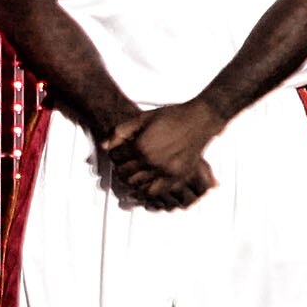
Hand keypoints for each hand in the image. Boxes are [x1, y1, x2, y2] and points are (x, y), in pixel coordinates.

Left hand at [101, 102, 220, 208]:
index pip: (117, 157)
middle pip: (125, 173)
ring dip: (131, 180)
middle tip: (122, 164)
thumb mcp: (142, 118)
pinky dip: (146, 190)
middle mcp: (152, 161)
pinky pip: (156, 191)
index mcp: (141, 146)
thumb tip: (105, 145)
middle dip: (120, 168)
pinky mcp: (178, 176)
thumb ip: (121, 131)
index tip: (117, 152)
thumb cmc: (173, 116)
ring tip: (131, 174)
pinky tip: (144, 184)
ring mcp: (166, 170)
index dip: (114, 154)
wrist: (200, 119)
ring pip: (138, 185)